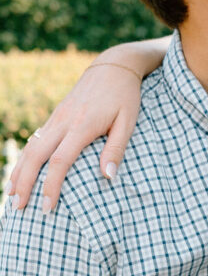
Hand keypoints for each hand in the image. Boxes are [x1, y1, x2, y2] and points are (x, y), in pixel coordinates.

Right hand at [7, 62, 141, 211]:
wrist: (113, 67)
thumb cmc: (125, 98)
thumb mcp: (128, 123)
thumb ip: (116, 150)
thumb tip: (108, 177)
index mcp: (82, 125)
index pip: (61, 161)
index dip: (51, 186)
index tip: (47, 208)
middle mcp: (63, 121)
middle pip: (36, 155)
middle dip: (25, 183)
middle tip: (19, 208)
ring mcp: (56, 118)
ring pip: (30, 147)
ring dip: (19, 172)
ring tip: (11, 196)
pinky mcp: (55, 117)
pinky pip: (34, 140)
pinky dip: (24, 159)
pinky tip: (20, 174)